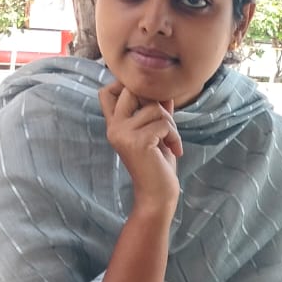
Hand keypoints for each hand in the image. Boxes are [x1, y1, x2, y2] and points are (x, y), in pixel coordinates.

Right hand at [99, 82, 181, 211]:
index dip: (127, 87)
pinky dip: (175, 136)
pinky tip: (175, 150)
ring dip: (171, 124)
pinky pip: (164, 124)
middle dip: (156, 102)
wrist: (157, 194)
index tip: (149, 102)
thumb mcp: (157, 131)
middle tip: (166, 124)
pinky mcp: (138, 142)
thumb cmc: (158, 163)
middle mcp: (114, 127)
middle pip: (132, 90)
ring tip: (171, 141)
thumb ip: (157, 110)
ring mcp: (123, 134)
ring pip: (154, 108)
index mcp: (114, 125)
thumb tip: (165, 90)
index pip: (106, 92)